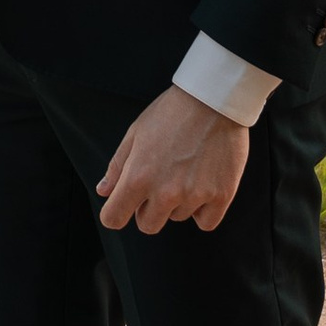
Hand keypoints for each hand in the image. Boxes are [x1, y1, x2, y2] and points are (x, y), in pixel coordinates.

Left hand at [97, 87, 248, 235]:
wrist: (213, 99)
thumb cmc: (171, 112)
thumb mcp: (135, 134)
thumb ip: (118, 167)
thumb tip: (104, 191)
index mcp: (138, 177)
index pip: (114, 218)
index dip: (115, 213)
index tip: (123, 205)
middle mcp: (165, 192)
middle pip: (148, 225)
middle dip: (147, 210)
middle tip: (159, 184)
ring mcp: (195, 196)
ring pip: (177, 218)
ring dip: (178, 203)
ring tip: (185, 171)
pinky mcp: (221, 195)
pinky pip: (206, 222)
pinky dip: (202, 210)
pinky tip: (202, 186)